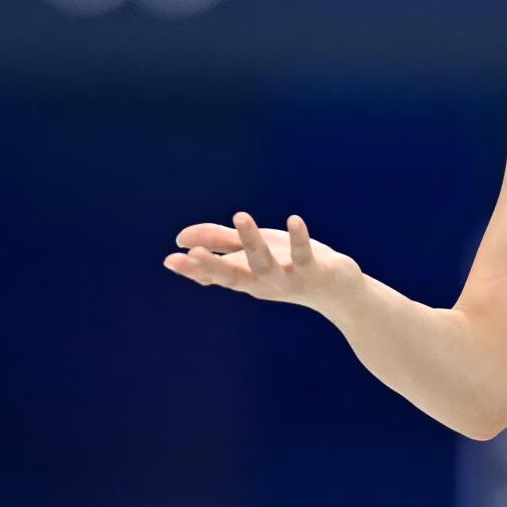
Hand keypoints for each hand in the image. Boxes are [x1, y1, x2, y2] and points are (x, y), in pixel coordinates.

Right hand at [163, 211, 360, 310]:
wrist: (336, 290)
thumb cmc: (289, 267)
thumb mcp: (252, 253)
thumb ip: (220, 243)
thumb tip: (180, 239)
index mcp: (246, 278)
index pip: (214, 275)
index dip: (193, 270)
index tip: (170, 260)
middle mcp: (263, 282)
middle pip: (233, 276)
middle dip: (212, 265)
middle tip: (192, 253)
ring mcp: (288, 279)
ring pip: (265, 264)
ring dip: (252, 241)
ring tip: (240, 216)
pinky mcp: (314, 272)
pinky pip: (303, 255)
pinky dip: (299, 238)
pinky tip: (294, 219)